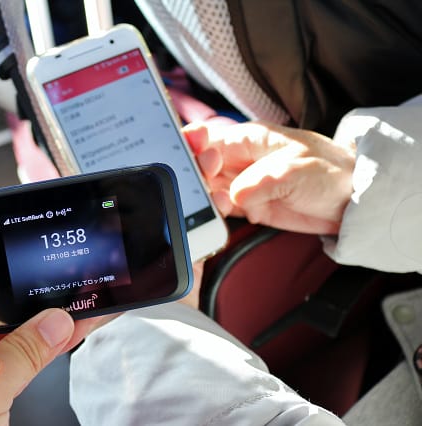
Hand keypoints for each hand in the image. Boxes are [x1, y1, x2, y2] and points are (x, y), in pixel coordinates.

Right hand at [184, 121, 355, 234]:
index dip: (192, 147)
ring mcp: (242, 183)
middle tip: (207, 187)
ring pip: (207, 188)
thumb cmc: (331, 173)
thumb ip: (259, 183)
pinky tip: (220, 215)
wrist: (350, 202)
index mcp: (249, 139)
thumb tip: (232, 197)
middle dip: (196, 176)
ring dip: (205, 198)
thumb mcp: (295, 172)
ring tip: (221, 204)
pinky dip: (215, 213)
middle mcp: (240, 159)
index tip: (190, 161)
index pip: (207, 138)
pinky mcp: (247, 205)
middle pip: (201, 165)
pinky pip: (220, 208)